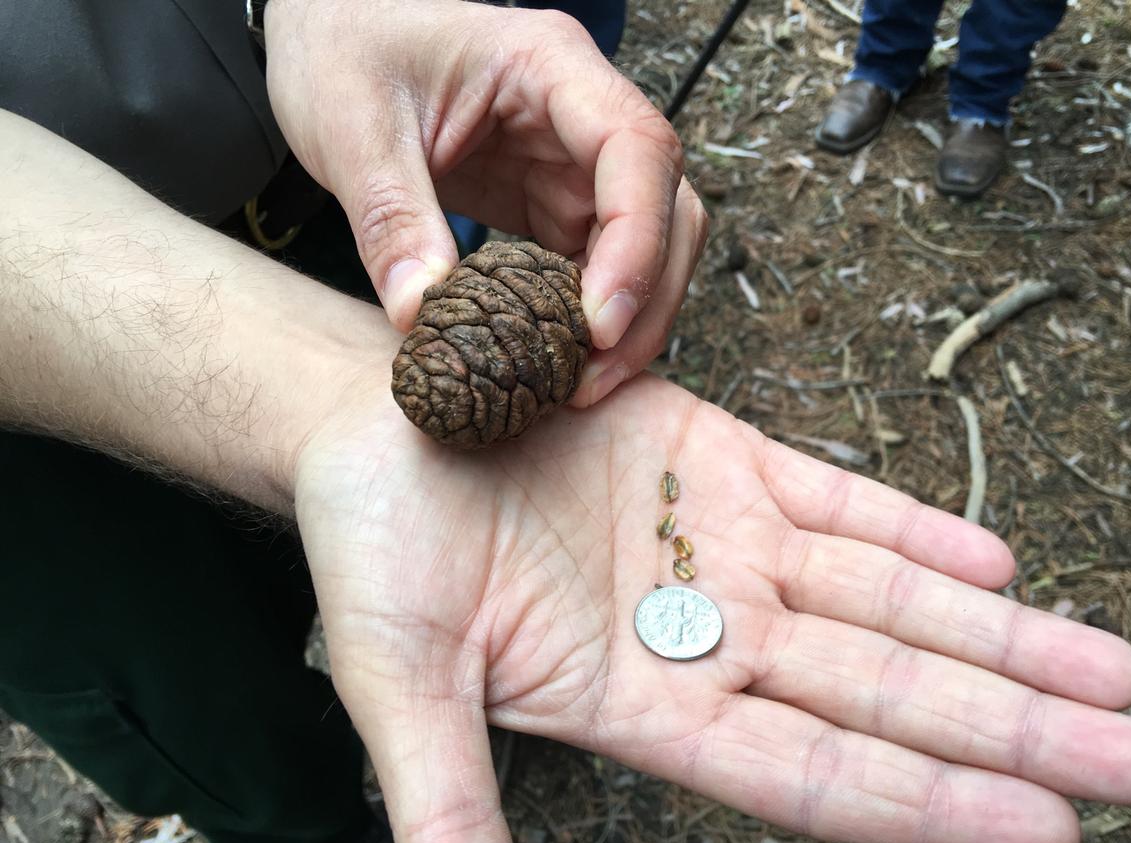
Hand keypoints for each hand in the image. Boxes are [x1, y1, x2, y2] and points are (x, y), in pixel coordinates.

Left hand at [264, 0, 706, 404]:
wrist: (330, 33)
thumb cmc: (341, 48)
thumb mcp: (350, 127)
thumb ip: (389, 218)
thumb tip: (420, 317)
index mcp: (548, 65)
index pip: (637, 149)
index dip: (638, 241)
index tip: (596, 324)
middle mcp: (581, 113)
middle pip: (667, 206)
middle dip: (646, 298)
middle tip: (592, 380)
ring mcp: (572, 161)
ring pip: (646, 244)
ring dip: (627, 319)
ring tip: (578, 387)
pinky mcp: (551, 201)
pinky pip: (596, 265)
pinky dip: (586, 318)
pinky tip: (556, 362)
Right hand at [295, 371, 1130, 842]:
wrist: (373, 422)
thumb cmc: (372, 546)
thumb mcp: (397, 674)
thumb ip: (444, 795)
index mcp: (638, 700)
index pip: (809, 773)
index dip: (927, 803)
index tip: (1044, 833)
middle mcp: (702, 633)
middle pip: (882, 692)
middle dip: (1012, 727)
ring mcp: (722, 545)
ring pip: (886, 600)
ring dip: (997, 635)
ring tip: (1109, 671)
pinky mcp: (722, 461)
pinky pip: (839, 502)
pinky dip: (917, 531)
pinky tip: (994, 565)